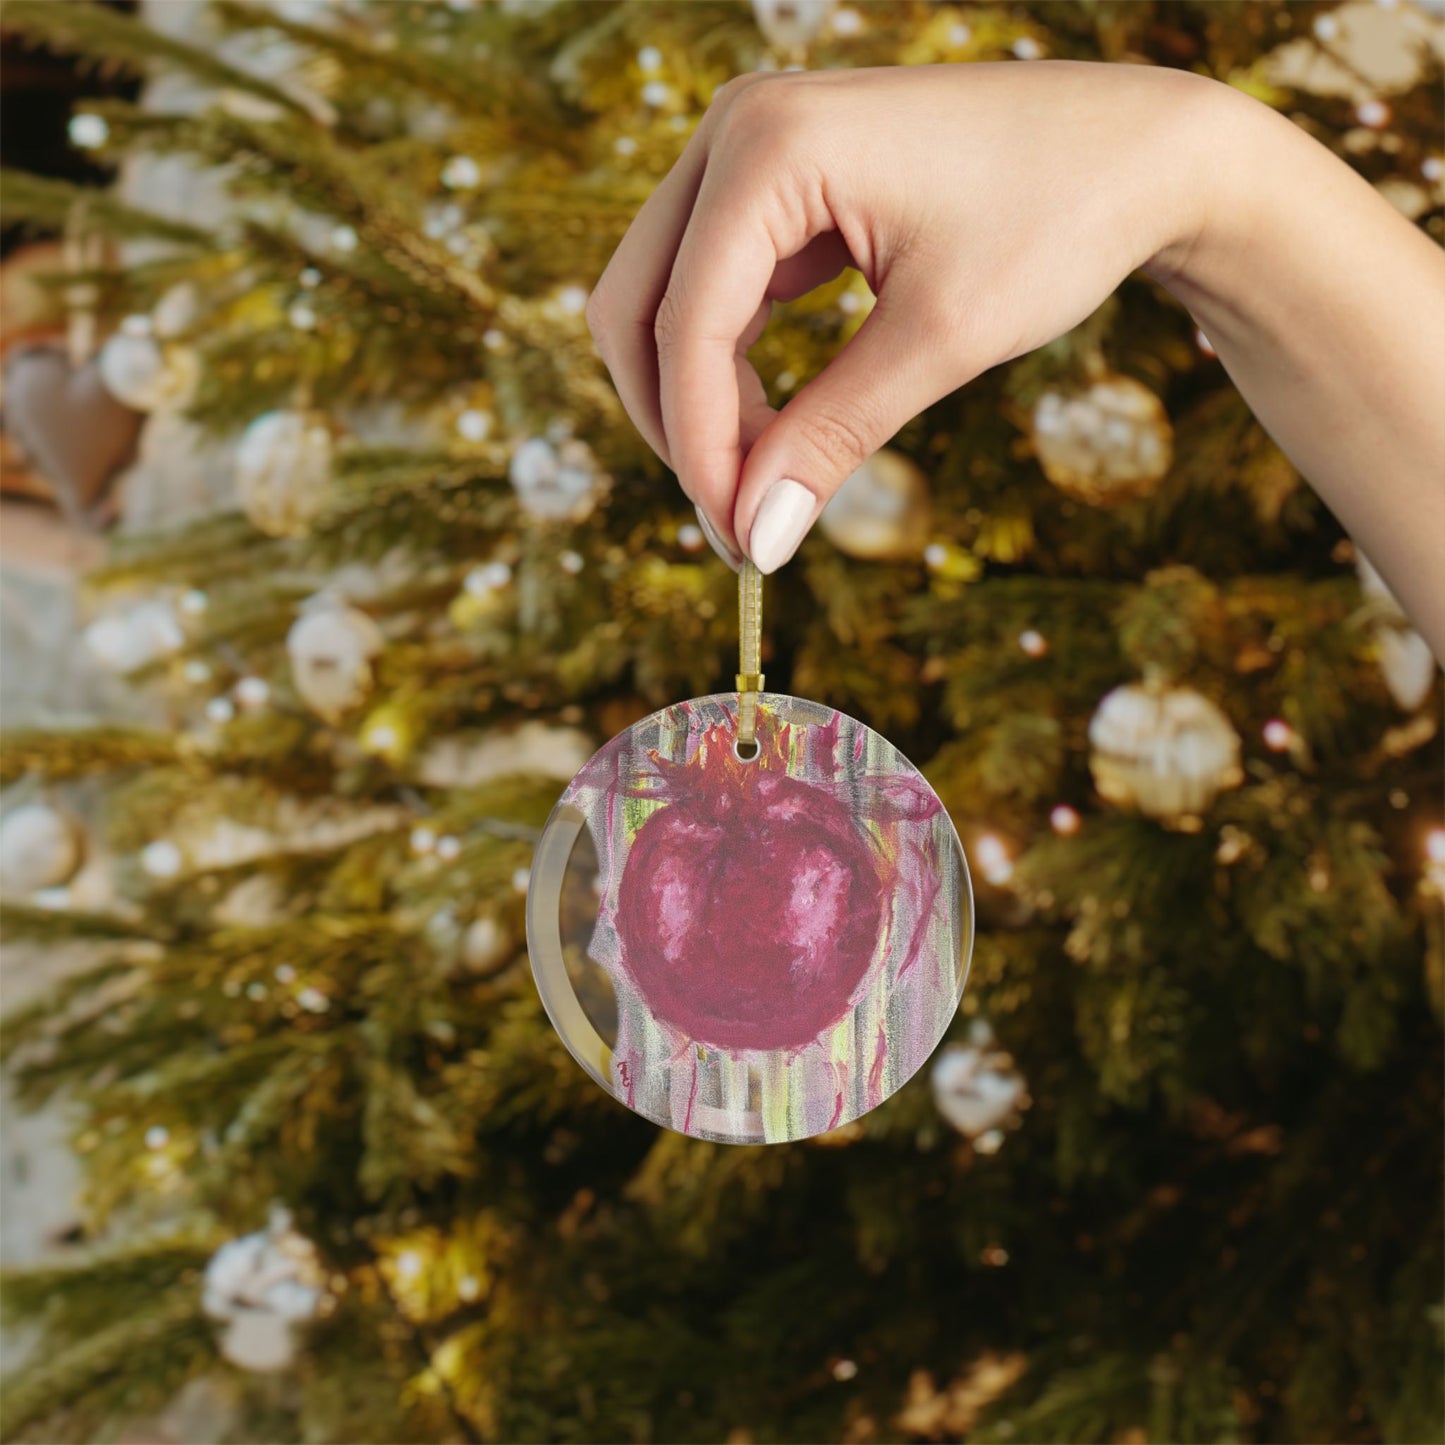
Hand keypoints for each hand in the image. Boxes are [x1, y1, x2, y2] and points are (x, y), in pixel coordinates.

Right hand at [585, 61, 1221, 572]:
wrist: (1141, 153)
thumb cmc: (1058, 220)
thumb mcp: (940, 341)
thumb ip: (832, 437)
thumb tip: (755, 537)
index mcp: (770, 145)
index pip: (685, 324)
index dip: (700, 447)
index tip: (740, 540)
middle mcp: (739, 130)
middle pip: (637, 307)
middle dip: (677, 425)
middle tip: (737, 522)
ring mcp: (752, 151)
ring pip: (666, 303)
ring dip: (699, 403)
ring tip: (764, 487)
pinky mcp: (778, 185)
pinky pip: (715, 291)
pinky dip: (731, 369)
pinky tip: (777, 430)